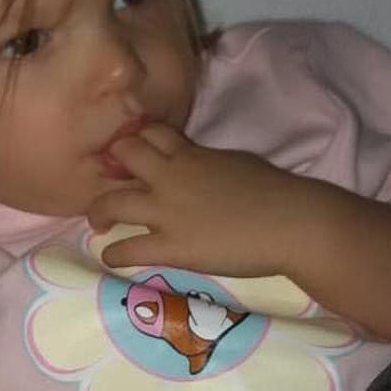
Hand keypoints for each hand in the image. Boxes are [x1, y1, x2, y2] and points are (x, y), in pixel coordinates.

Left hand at [87, 123, 320, 277]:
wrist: (291, 222)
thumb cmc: (275, 191)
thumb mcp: (235, 162)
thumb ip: (207, 163)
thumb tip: (197, 168)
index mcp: (191, 154)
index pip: (150, 133)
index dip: (137, 142)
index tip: (132, 156)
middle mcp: (171, 177)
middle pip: (123, 154)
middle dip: (111, 166)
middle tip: (110, 185)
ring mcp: (167, 212)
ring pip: (112, 202)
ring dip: (99, 212)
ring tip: (99, 223)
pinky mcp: (172, 247)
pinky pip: (128, 249)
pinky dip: (114, 254)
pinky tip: (112, 257)